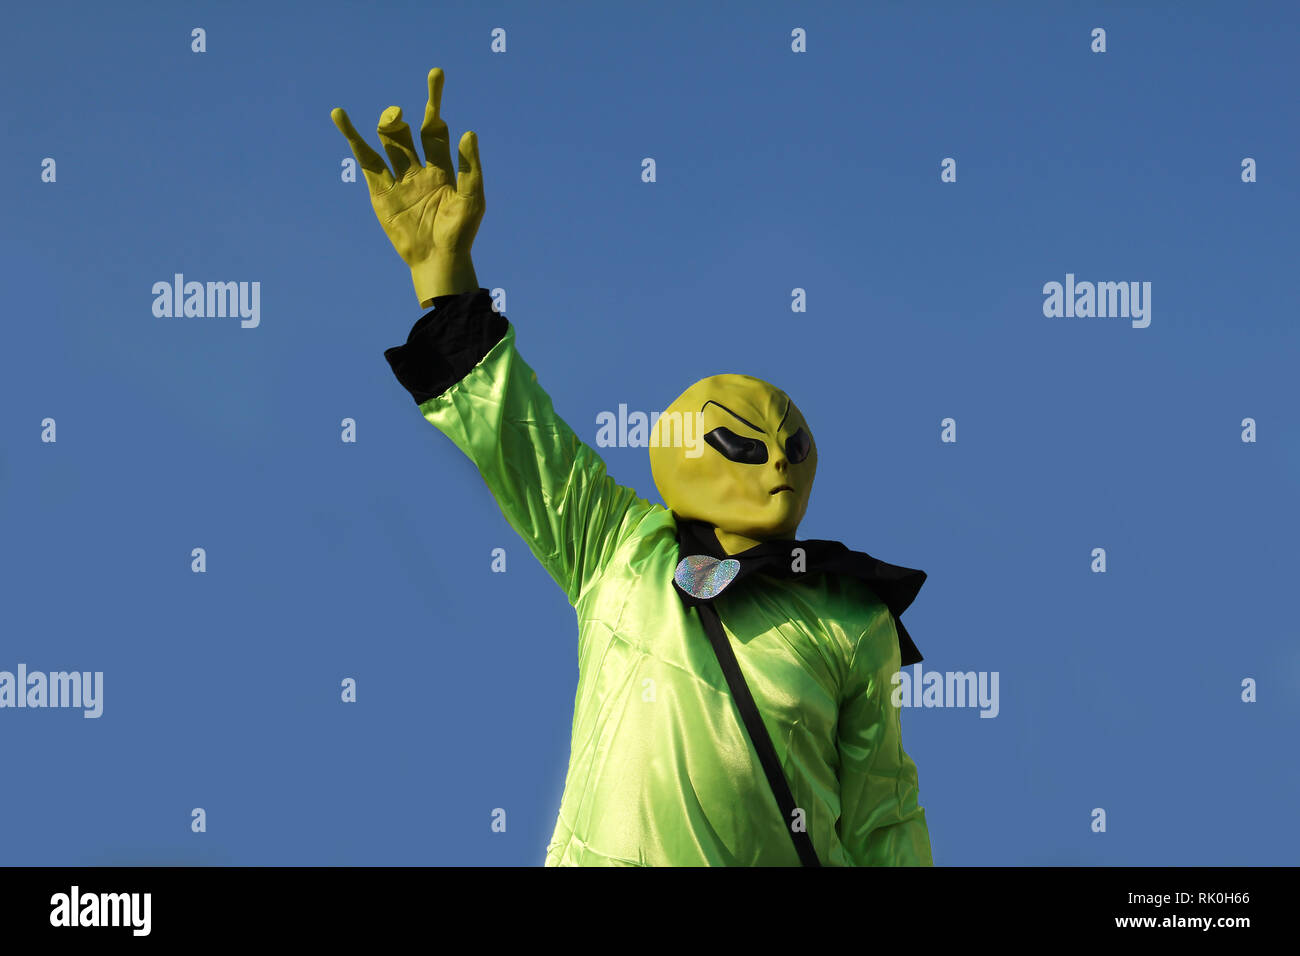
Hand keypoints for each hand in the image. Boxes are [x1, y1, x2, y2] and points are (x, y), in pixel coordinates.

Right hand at [331, 67, 484, 305]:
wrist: (439, 259)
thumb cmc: (460, 232)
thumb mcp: (472, 198)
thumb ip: (470, 166)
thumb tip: (468, 132)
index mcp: (442, 165)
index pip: (435, 127)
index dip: (434, 101)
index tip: (435, 74)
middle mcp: (418, 167)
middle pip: (407, 130)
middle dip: (402, 116)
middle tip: (400, 113)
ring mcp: (398, 178)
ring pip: (387, 142)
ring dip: (386, 124)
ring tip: (391, 116)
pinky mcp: (380, 191)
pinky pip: (365, 161)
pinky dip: (352, 137)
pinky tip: (340, 116)